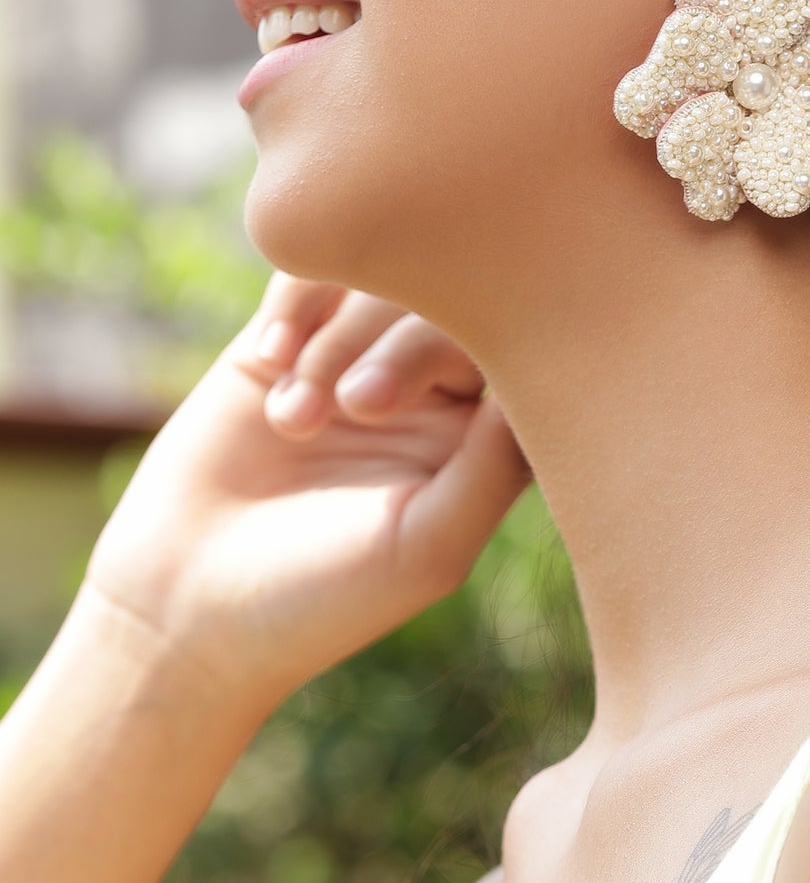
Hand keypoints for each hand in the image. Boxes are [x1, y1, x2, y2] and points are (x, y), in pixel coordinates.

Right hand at [77, 274, 532, 716]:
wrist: (187, 606)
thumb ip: (496, 464)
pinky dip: (292, 312)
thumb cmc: (323, 596)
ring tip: (294, 420)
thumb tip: (550, 372)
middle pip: (449, 306)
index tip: (415, 408)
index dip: (481, 350)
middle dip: (400, 349)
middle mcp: (427, 391)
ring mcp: (353, 360)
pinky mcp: (283, 343)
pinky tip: (268, 369)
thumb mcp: (427, 546)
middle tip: (358, 407)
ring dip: (336, 344)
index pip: (515, 349)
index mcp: (478, 438)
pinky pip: (308, 277)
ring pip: (377, 284)